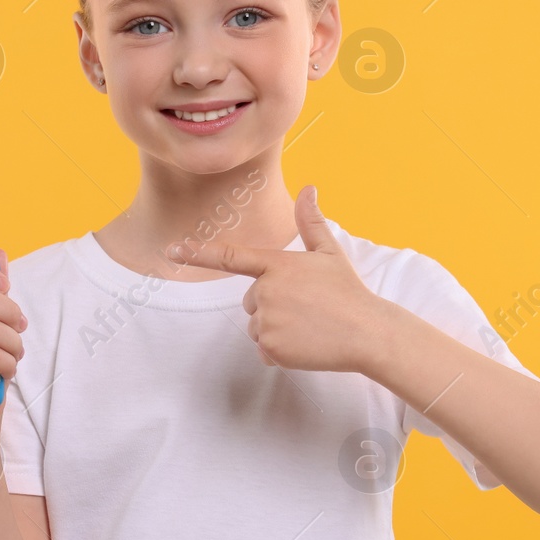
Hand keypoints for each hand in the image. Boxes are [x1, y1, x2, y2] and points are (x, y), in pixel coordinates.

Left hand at [170, 186, 390, 373]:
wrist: (368, 333)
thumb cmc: (349, 292)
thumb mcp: (330, 253)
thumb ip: (311, 222)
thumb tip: (309, 188)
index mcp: (277, 264)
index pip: (230, 256)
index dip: (197, 252)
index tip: (171, 250)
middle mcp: (266, 290)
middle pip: (250, 301)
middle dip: (272, 306)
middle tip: (307, 309)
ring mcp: (267, 319)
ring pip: (257, 326)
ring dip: (277, 330)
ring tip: (309, 327)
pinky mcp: (271, 346)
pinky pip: (264, 349)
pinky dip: (281, 351)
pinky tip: (306, 344)